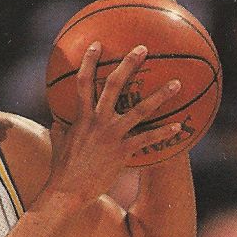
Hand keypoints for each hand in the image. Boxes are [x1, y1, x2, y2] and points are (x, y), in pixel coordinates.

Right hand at [49, 42, 181, 203]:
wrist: (68, 192)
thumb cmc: (61, 171)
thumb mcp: (57, 145)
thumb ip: (59, 130)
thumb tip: (57, 122)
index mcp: (81, 117)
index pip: (82, 83)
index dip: (88, 61)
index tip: (97, 44)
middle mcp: (98, 122)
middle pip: (113, 86)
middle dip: (128, 64)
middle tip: (143, 48)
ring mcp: (111, 136)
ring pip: (139, 109)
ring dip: (160, 95)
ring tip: (177, 82)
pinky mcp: (122, 152)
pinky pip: (147, 139)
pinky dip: (164, 132)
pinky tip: (180, 127)